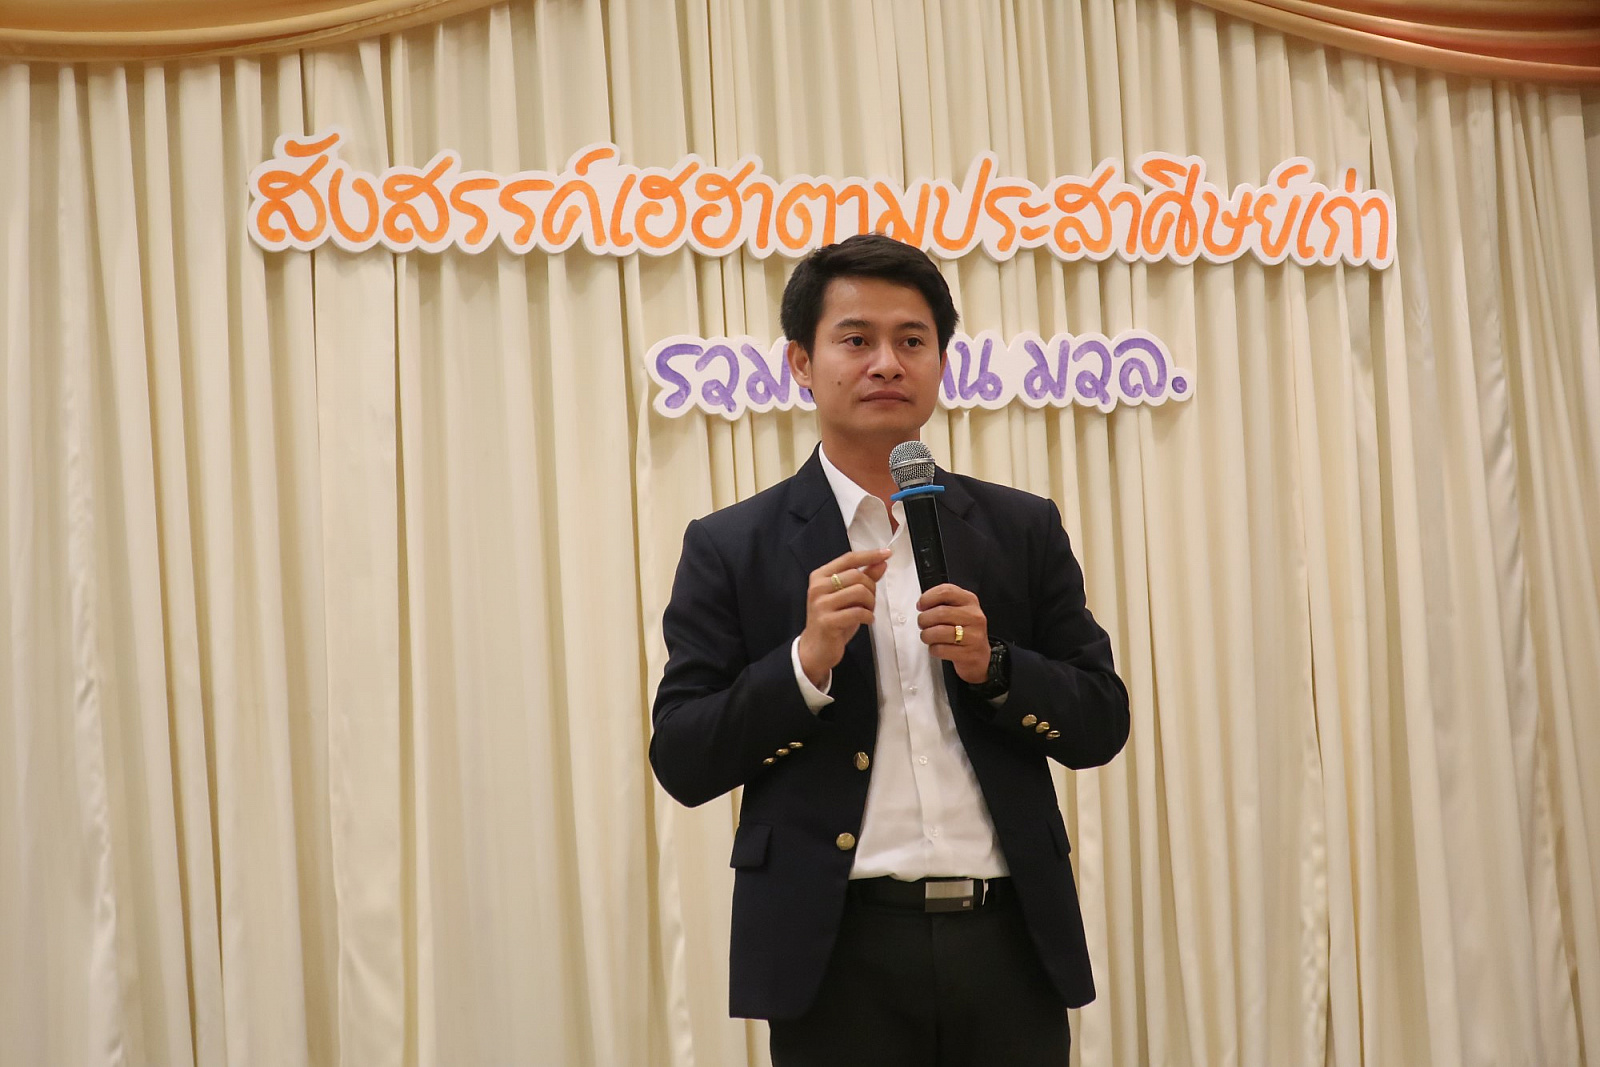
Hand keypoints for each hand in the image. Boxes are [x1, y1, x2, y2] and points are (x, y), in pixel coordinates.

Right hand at [797, 548, 891, 688]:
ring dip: (871, 603)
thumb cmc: (832, 620)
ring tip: (868, 611)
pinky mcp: (827, 621)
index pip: (849, 559)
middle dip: (871, 588)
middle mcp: (818, 587)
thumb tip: (881, 563)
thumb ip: (863, 578)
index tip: (886, 553)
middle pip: (856, 575)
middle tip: (871, 600)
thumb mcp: (848, 597)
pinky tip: (866, 620)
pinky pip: (858, 612)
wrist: (816, 648)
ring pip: (859, 592)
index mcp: (821, 576)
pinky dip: (868, 616)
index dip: (870, 555)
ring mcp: (821, 604)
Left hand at [917, 584, 990, 683]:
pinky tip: (938, 647)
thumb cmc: (964, 631)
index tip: (921, 605)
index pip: (946, 591)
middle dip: (924, 620)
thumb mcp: (958, 610)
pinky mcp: (968, 653)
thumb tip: (922, 604)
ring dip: (926, 635)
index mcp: (969, 600)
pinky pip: (940, 649)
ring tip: (928, 636)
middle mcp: (974, 616)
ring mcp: (974, 635)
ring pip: (938, 632)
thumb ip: (942, 603)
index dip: (928, 598)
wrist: (979, 655)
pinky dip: (933, 649)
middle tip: (923, 624)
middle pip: (940, 612)